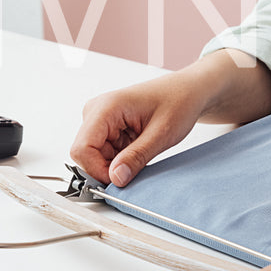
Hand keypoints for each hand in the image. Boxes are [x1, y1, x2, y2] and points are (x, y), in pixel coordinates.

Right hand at [70, 73, 205, 186]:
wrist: (188, 91)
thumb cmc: (178, 101)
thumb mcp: (161, 134)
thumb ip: (136, 157)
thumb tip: (115, 179)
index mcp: (106, 107)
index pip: (82, 149)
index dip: (97, 170)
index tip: (120, 180)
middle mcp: (96, 111)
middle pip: (86, 155)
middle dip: (108, 168)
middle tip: (136, 167)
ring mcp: (100, 119)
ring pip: (95, 157)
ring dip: (116, 164)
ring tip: (142, 151)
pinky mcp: (106, 127)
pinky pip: (104, 153)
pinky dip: (120, 159)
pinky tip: (138, 149)